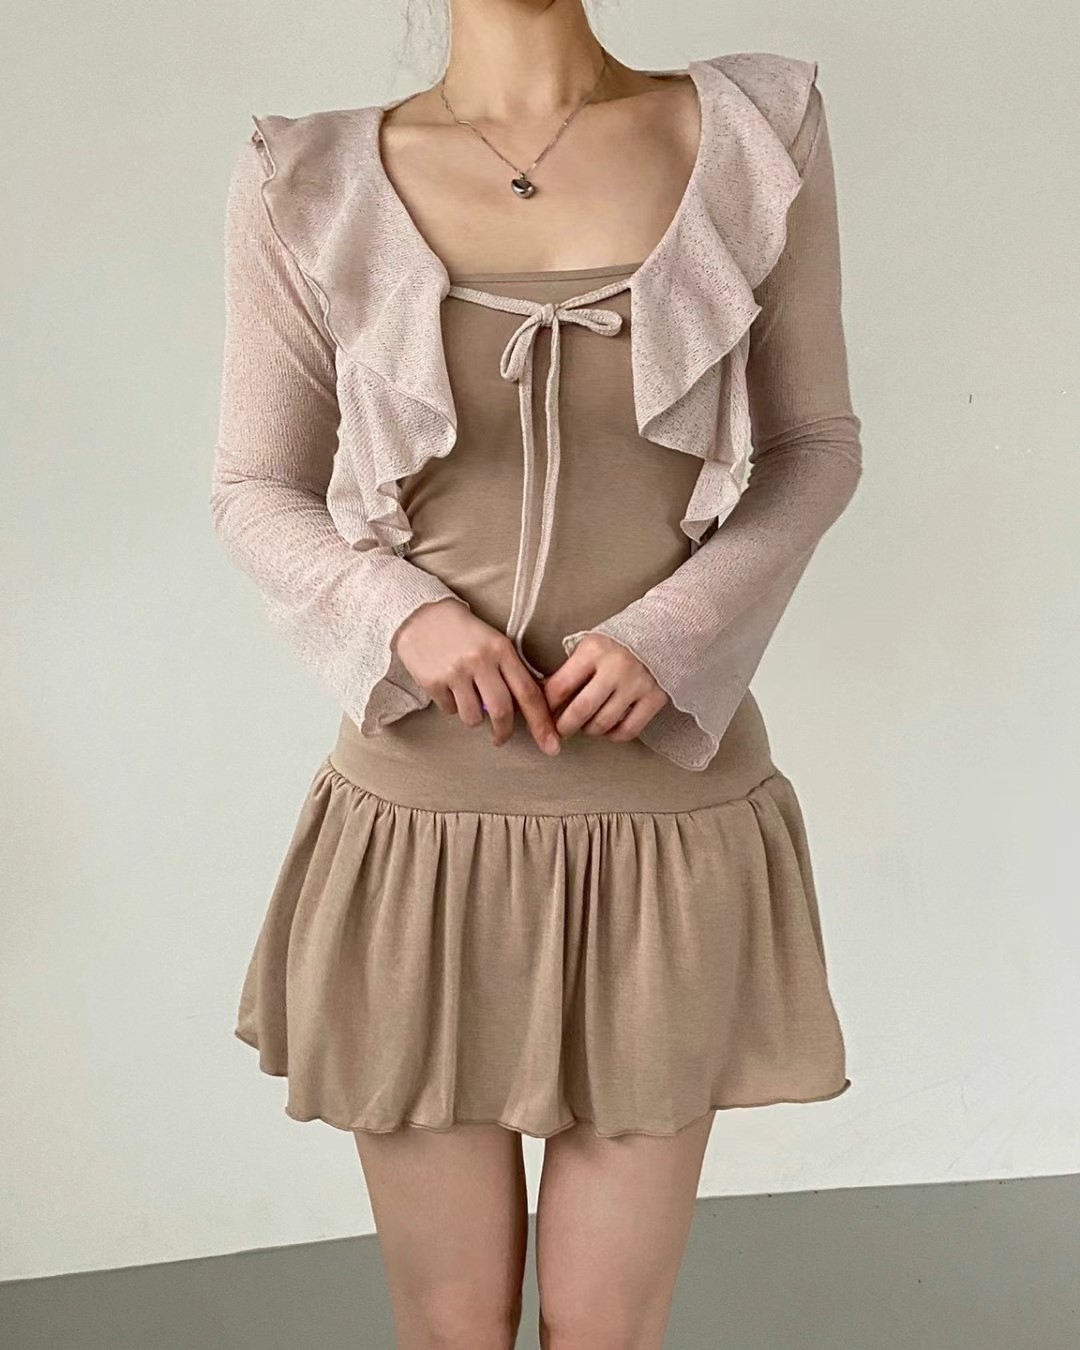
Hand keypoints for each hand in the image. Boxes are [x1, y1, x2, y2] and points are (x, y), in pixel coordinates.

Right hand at [392, 598, 560, 754]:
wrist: (423, 615)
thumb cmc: (466, 633)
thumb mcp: (495, 644)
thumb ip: (511, 673)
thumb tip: (530, 709)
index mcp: (502, 650)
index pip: (528, 692)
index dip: (541, 723)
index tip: (551, 745)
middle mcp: (481, 661)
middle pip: (502, 711)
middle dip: (503, 732)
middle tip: (500, 737)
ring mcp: (455, 671)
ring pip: (473, 718)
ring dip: (473, 718)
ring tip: (468, 701)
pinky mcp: (432, 681)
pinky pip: (449, 710)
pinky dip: (452, 706)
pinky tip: (448, 688)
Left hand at [541, 632, 669, 742]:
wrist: (662, 634)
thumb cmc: (618, 643)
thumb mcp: (590, 646)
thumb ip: (570, 670)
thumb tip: (542, 698)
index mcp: (594, 650)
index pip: (559, 687)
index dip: (546, 706)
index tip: (543, 713)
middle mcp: (615, 667)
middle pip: (580, 710)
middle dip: (564, 727)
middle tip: (560, 730)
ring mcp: (636, 684)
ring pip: (603, 723)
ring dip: (589, 730)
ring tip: (586, 724)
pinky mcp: (654, 698)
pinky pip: (628, 730)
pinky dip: (614, 735)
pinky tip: (609, 729)